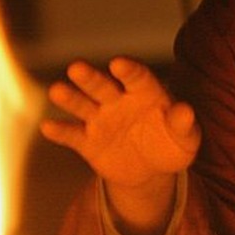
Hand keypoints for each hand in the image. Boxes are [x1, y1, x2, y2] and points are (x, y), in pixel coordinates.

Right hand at [40, 57, 200, 234]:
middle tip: (76, 67)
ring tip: (56, 91)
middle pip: (102, 86)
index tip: (118, 64)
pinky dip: (60, 131)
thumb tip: (186, 111)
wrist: (150, 170)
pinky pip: (72, 135)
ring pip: (82, 105)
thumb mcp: (185, 139)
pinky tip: (48, 127)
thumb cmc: (171, 145)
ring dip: (70, 98)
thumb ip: (183, 124)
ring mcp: (100, 120)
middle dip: (90, 77)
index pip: (136, 77)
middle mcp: (118, 100)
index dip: (128, 69)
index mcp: (145, 92)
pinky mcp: (87, 142)